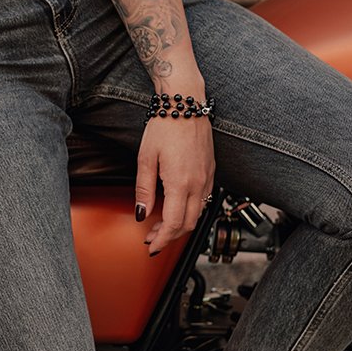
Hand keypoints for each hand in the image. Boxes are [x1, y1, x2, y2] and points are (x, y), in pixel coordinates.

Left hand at [135, 117, 214, 254]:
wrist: (185, 104)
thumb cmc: (164, 126)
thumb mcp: (145, 159)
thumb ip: (144, 189)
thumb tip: (141, 213)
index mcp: (180, 183)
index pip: (174, 224)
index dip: (162, 240)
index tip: (152, 246)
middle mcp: (198, 183)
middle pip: (188, 224)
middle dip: (170, 236)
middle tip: (152, 238)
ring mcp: (207, 177)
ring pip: (198, 214)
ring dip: (181, 225)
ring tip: (161, 225)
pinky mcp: (210, 171)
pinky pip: (204, 200)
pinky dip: (191, 211)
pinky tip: (177, 208)